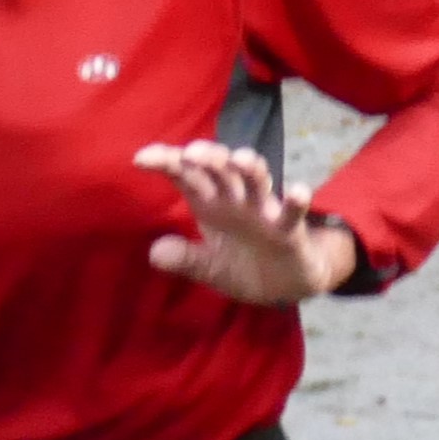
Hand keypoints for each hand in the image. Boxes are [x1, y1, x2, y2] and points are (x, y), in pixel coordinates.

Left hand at [133, 141, 358, 303]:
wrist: (285, 287)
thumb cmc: (244, 266)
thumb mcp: (208, 267)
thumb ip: (184, 259)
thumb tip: (155, 251)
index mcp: (211, 205)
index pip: (187, 177)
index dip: (168, 163)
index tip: (141, 158)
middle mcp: (237, 202)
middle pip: (221, 171)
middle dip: (209, 158)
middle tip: (192, 153)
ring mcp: (265, 213)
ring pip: (258, 183)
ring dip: (250, 169)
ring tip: (239, 159)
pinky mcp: (290, 231)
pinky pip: (293, 214)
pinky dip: (295, 202)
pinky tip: (297, 191)